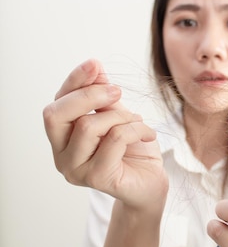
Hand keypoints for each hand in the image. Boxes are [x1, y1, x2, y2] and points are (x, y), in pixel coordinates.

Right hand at [42, 59, 167, 211]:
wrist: (152, 182)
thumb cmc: (133, 150)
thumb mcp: (118, 115)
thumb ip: (102, 95)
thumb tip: (93, 66)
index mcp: (62, 137)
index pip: (56, 104)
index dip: (74, 82)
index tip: (94, 64)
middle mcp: (61, 155)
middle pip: (56, 114)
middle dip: (89, 95)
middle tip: (117, 92)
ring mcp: (75, 169)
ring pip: (89, 126)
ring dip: (121, 116)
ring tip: (138, 122)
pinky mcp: (97, 178)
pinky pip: (114, 139)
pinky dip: (136, 129)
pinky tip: (148, 134)